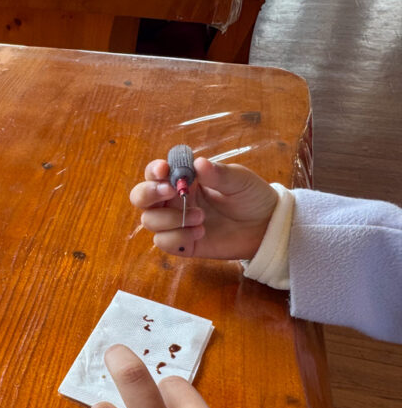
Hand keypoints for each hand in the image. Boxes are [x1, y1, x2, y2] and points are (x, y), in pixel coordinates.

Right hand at [130, 157, 277, 259]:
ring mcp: (176, 223)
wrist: (266, 226)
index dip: (153, 171)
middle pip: (141, 197)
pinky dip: (177, 238)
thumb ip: (218, 174)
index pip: (156, 173)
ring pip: (150, 221)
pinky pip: (163, 242)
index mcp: (184, 180)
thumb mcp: (239, 180)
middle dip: (149, 194)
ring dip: (171, 218)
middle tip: (170, 192)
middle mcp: (174, 201)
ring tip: (201, 218)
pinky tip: (199, 233)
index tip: (164, 170)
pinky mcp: (182, 245)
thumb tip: (199, 163)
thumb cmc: (251, 197)